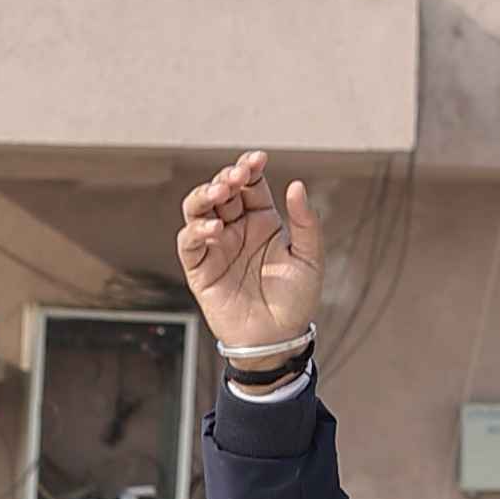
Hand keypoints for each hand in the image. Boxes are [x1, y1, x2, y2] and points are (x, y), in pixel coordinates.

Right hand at [179, 149, 326, 357]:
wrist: (278, 339)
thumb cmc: (296, 300)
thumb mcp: (310, 258)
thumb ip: (306, 223)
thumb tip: (297, 185)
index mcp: (262, 220)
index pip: (251, 184)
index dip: (249, 168)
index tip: (257, 159)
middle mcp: (236, 228)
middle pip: (221, 190)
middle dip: (226, 177)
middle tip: (237, 177)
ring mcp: (216, 246)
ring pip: (197, 209)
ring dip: (204, 195)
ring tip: (220, 192)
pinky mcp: (199, 268)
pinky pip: (189, 242)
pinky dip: (197, 230)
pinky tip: (215, 229)